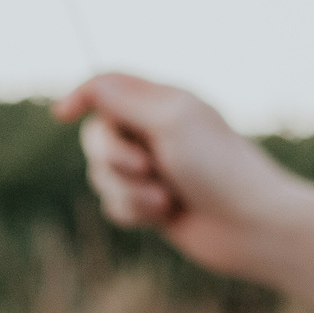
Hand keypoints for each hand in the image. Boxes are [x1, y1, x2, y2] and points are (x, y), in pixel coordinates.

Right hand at [53, 74, 297, 280]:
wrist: (250, 226)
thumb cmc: (218, 168)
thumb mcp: (170, 120)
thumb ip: (123, 99)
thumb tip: (89, 87)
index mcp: (162, 102)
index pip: (107, 86)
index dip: (81, 96)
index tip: (63, 115)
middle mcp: (155, 133)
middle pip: (96, 135)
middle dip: (112, 156)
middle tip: (146, 167)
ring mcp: (152, 171)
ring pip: (102, 175)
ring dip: (128, 191)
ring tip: (165, 201)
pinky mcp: (151, 205)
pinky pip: (115, 205)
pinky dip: (134, 211)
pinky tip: (164, 217)